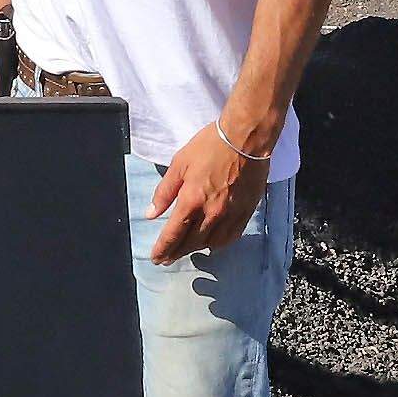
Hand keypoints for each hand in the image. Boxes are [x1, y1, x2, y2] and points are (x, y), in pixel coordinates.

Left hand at [146, 122, 270, 263]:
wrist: (246, 138)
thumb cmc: (209, 146)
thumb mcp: (179, 163)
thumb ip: (164, 192)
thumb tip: (150, 214)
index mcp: (191, 200)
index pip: (173, 234)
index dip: (162, 249)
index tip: (155, 258)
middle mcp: (211, 213)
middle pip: (190, 242)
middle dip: (176, 252)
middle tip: (167, 258)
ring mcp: (230, 214)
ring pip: (211, 243)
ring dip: (196, 249)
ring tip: (187, 250)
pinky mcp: (246, 211)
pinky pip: (231, 237)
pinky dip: (219, 243)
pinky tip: (212, 243)